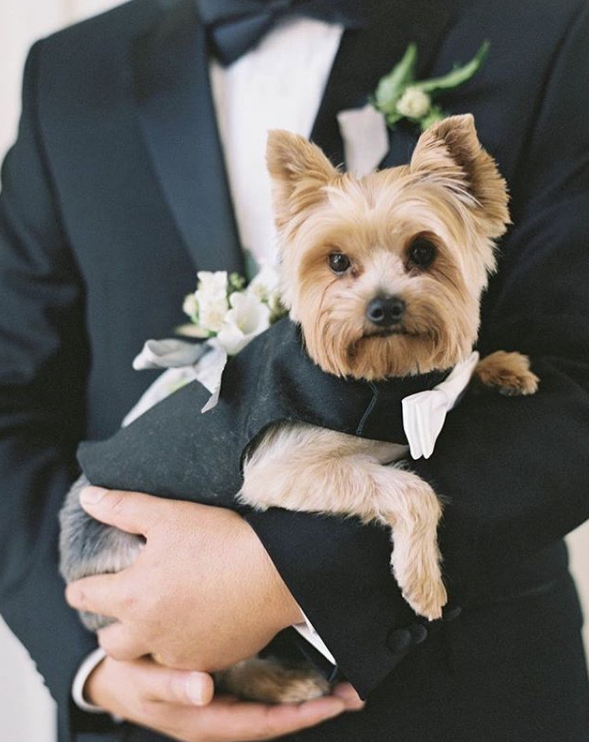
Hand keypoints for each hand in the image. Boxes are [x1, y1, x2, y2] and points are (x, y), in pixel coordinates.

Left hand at [66, 487, 303, 668]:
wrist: (275, 574)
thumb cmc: (220, 541)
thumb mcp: (167, 515)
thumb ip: (122, 507)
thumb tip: (88, 497)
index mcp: (132, 596)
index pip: (85, 597)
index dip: (81, 588)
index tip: (86, 585)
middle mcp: (149, 633)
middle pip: (110, 642)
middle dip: (110, 624)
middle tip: (124, 606)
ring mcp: (180, 652)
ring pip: (147, 656)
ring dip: (146, 640)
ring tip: (160, 616)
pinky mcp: (210, 661)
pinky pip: (184, 663)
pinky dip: (182, 646)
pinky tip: (196, 623)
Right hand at [87, 656, 362, 741]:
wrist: (114, 678)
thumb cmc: (129, 680)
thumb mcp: (144, 681)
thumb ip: (172, 685)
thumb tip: (205, 689)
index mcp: (207, 723)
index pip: (265, 724)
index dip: (301, 715)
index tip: (334, 703)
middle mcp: (223, 720)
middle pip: (279, 720)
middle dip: (317, 708)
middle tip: (354, 692)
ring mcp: (226, 710)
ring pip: (275, 710)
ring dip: (308, 699)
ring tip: (342, 686)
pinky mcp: (226, 694)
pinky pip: (264, 696)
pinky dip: (289, 689)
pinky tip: (306, 673)